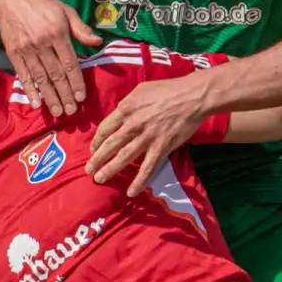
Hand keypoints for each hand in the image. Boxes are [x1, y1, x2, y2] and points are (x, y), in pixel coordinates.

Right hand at [0, 0, 101, 115]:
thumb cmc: (42, 4)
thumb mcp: (65, 10)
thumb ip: (81, 28)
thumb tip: (98, 41)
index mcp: (57, 32)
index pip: (69, 63)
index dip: (76, 82)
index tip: (82, 97)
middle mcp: (42, 43)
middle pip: (56, 74)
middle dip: (65, 95)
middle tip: (71, 111)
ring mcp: (26, 49)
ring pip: (40, 78)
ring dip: (50, 97)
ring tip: (58, 112)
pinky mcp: (13, 53)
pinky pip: (23, 75)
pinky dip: (30, 90)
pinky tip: (36, 103)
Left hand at [88, 75, 208, 196]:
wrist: (192, 97)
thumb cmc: (167, 89)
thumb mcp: (141, 90)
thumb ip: (128, 103)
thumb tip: (119, 111)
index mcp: (126, 109)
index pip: (105, 128)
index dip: (97, 141)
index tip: (93, 149)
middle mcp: (133, 124)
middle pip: (110, 145)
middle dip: (97, 159)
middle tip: (89, 170)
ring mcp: (147, 138)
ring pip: (124, 157)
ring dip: (110, 169)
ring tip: (99, 179)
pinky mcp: (161, 148)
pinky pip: (148, 168)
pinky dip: (139, 181)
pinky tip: (131, 192)